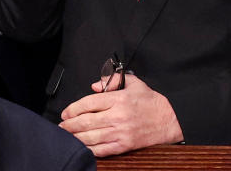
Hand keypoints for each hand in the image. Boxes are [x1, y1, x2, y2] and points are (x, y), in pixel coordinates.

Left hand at [59, 73, 183, 156]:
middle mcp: (117, 116)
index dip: (74, 108)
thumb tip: (95, 85)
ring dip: (75, 137)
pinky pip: (102, 149)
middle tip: (61, 126)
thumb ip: (112, 81)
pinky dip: (89, 149)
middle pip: (86, 121)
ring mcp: (120, 132)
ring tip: (66, 137)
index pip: (89, 102)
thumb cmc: (151, 102)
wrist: (169, 121)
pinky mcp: (124, 145)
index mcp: (118, 99)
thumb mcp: (134, 84)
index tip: (66, 112)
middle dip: (70, 125)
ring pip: (91, 136)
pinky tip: (81, 148)